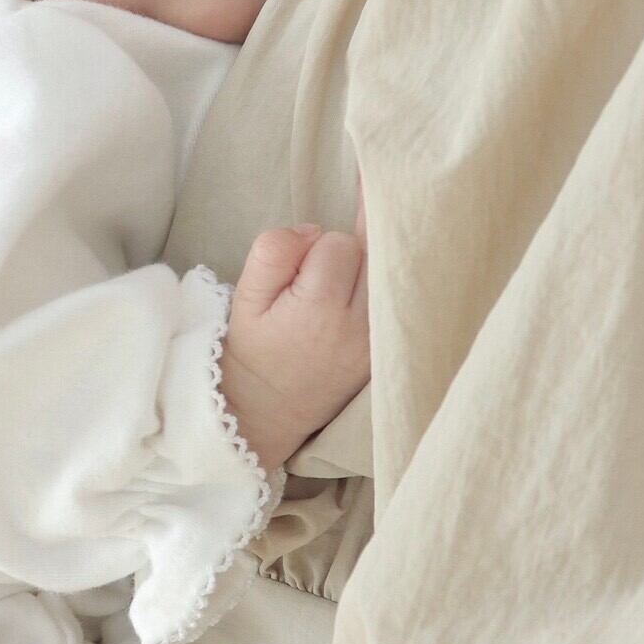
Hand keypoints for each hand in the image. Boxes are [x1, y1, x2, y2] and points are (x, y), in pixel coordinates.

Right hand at [218, 182, 368, 474]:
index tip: (298, 271)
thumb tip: (315, 230)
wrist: (267, 412)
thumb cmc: (254, 351)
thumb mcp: (246, 297)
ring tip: (338, 286)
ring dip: (368, 271)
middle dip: (348, 253)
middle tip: (321, 274)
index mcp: (319, 308)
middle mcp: (358, 326)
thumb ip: (274, 251)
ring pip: (389, 276)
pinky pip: (396, 304)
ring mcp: (377, 342)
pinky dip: (382, 293)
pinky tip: (360, 298)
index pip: (338, 242)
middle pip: (371, 254)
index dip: (316, 246)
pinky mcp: (385, 353)